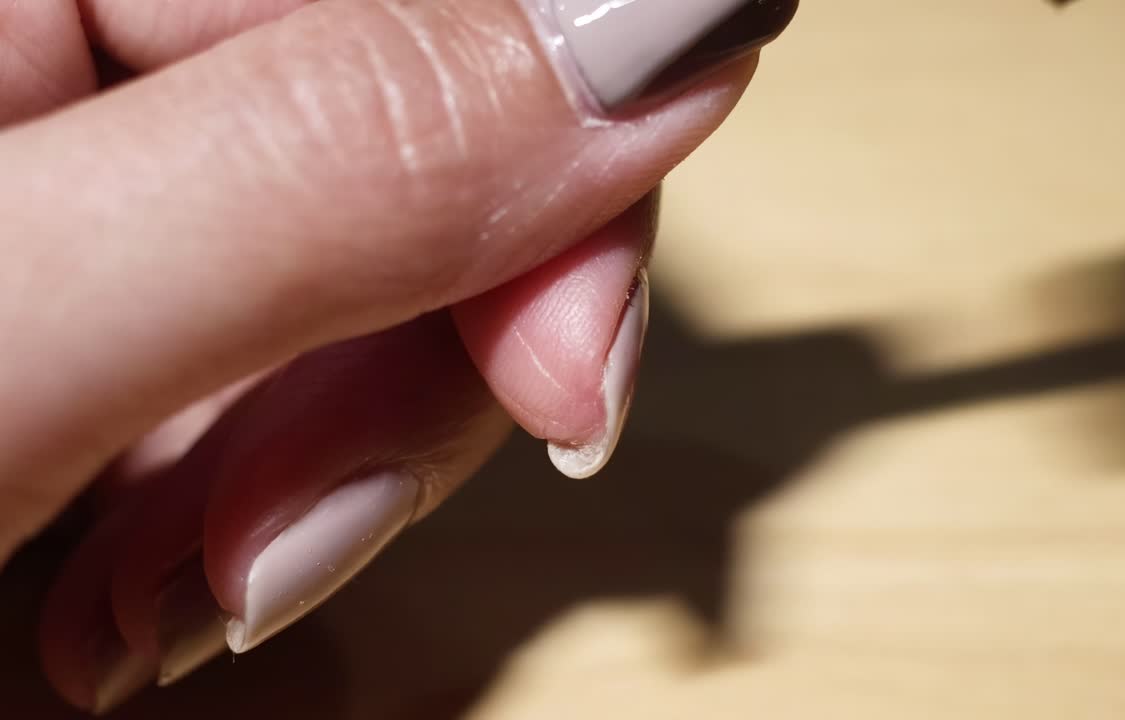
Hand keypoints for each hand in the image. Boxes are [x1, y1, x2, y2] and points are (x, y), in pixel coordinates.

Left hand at [0, 0, 797, 711]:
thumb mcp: (28, 315)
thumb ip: (340, 153)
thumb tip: (662, 36)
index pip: (447, 16)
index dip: (562, 195)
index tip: (570, 393)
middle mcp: (101, 54)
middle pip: (426, 161)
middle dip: (413, 376)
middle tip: (295, 543)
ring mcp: (120, 197)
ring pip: (369, 286)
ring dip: (324, 468)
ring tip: (174, 599)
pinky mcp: (122, 309)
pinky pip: (281, 363)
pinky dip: (259, 491)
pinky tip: (151, 576)